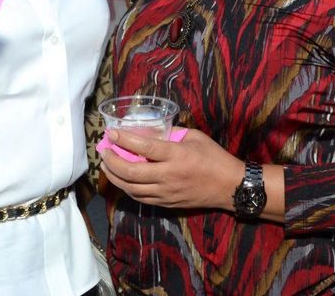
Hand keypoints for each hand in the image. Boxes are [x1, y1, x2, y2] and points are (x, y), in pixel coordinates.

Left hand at [100, 128, 243, 210]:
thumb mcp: (194, 137)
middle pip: (132, 172)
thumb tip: (150, 131)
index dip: (124, 140)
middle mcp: (168, 176)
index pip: (144, 148)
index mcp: (176, 155)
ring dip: (115, 178)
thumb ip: (171, 133)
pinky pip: (141, 198)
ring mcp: (166, 193)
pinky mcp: (167, 204)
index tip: (111, 134)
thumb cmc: (214, 157)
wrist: (230, 187)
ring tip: (106, 166)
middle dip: (112, 162)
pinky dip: (128, 189)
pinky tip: (122, 180)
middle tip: (104, 152)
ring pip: (132, 189)